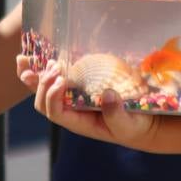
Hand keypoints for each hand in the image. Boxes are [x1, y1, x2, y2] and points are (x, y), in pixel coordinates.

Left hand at [30, 61, 158, 148]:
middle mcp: (71, 111)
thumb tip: (107, 94)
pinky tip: (41, 55)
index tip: (62, 80)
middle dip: (43, 83)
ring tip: (38, 59)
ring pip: (44, 89)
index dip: (53, 96)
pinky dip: (45, 68)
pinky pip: (56, 77)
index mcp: (78, 122)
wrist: (142, 121)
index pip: (55, 112)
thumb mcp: (128, 124)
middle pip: (43, 101)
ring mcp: (72, 98)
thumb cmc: (134, 126)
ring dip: (37, 74)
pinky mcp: (79, 85)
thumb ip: (116, 114)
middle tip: (55, 66)